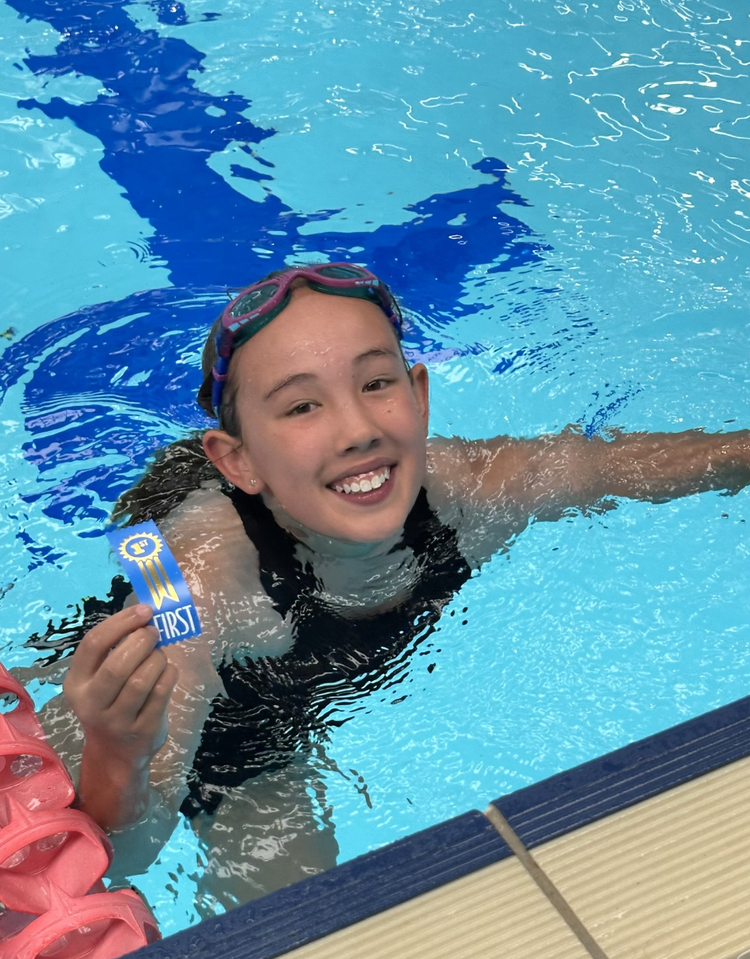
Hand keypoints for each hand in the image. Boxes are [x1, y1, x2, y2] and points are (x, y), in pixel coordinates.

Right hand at [64, 605, 177, 769]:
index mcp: (76, 683)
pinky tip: (167, 671)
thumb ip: (115, 649)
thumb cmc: (110, 702)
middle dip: (142, 641)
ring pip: (141, 680)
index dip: (121, 623)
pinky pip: (161, 692)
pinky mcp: (142, 730)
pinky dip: (169, 674)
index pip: (93, 644)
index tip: (143, 611)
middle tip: (154, 632)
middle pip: (118, 665)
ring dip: (157, 658)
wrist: (115, 753)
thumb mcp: (99, 679)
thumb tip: (146, 614)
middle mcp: (92, 704)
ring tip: (159, 655)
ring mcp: (117, 721)